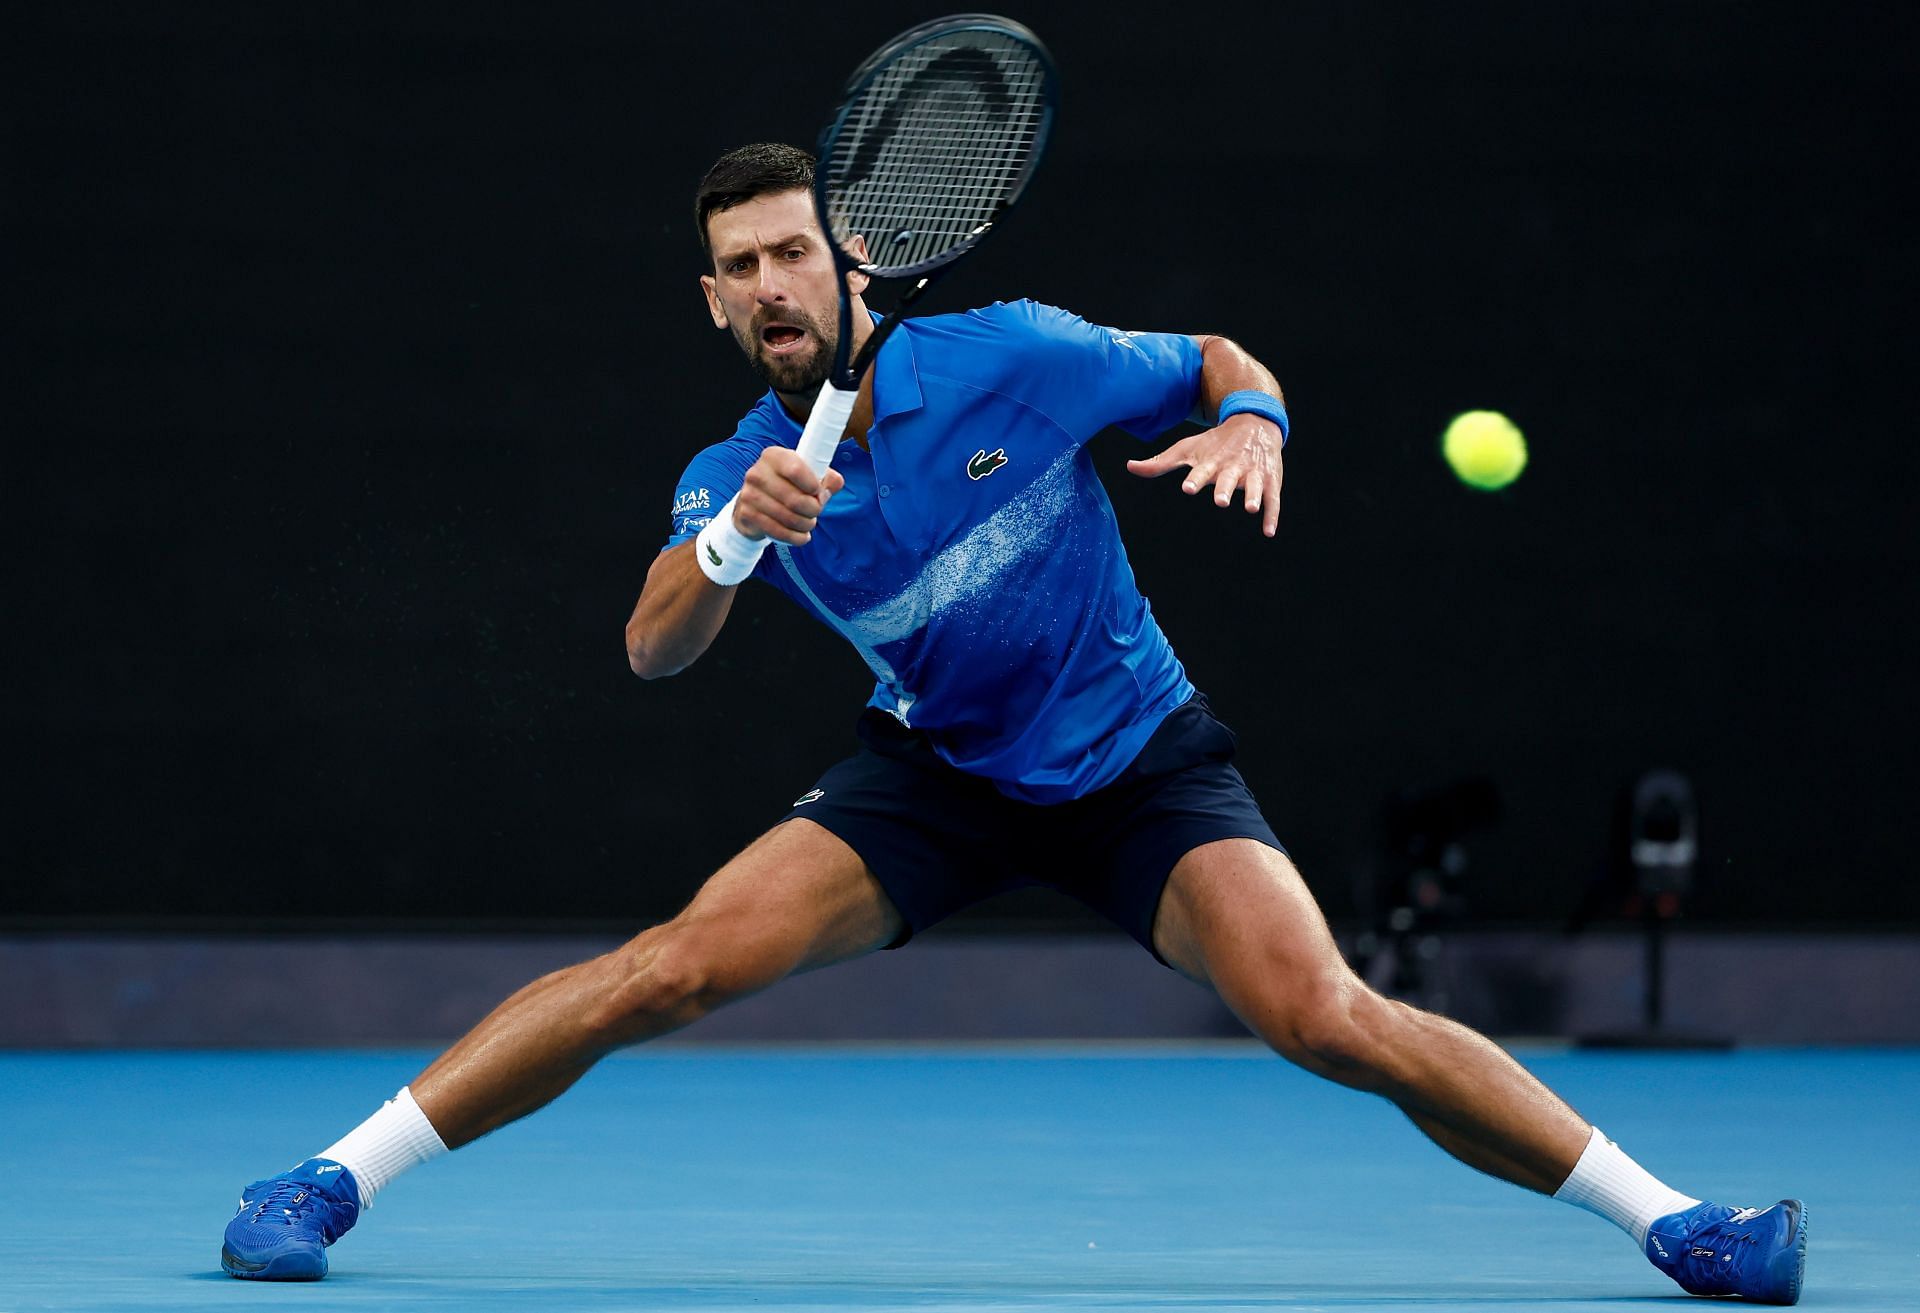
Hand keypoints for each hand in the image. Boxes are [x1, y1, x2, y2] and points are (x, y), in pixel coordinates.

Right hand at [734, 448, 844, 544]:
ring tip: (808, 523)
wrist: (753, 504)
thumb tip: (835, 483)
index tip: (819, 494)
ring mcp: (749, 494)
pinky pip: (778, 532)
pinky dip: (796, 538)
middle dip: (813, 510)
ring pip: (789, 518)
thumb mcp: (805, 476)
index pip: (796, 471)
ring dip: (805, 525)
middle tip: (816, 511)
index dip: (814, 487)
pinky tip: (801, 536)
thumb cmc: (786, 486)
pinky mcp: (747, 514)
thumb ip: (826, 478)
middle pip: (795, 499)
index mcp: (774, 456)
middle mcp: (757, 473)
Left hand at [1126, 413, 1282, 536]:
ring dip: (1254, 496)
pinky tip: (1269, 531)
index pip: (1202, 471)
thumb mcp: (1187, 449)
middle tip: (1221, 500)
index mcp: (1212, 461)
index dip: (1195, 479)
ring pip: (1255, 486)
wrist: (1255, 422)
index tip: (1188, 488)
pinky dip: (1272, 515)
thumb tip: (1129, 467)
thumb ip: (1160, 463)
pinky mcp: (1271, 480)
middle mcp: (1233, 466)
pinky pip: (1274, 499)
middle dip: (1225, 488)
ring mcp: (1254, 473)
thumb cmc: (1215, 442)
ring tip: (1251, 508)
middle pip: (1228, 479)